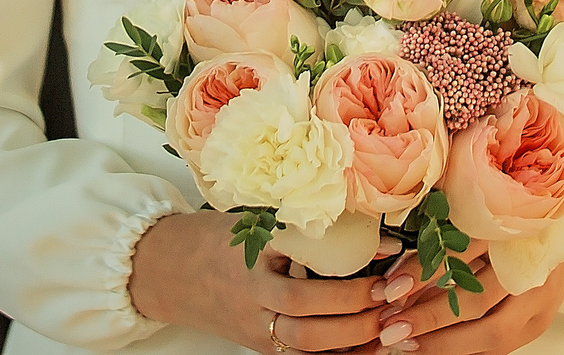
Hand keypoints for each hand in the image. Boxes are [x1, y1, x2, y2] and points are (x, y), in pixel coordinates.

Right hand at [129, 211, 389, 351]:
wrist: (170, 272)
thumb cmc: (216, 238)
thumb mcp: (255, 221)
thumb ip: (305, 228)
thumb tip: (372, 235)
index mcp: (248, 266)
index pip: (301, 279)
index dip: (348, 277)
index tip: (387, 258)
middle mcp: (251, 305)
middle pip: (305, 323)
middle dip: (354, 313)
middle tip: (393, 292)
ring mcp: (256, 332)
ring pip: (306, 349)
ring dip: (352, 339)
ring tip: (389, 321)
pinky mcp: (262, 347)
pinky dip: (338, 354)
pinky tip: (369, 345)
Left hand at [370, 216, 563, 354]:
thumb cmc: (514, 221)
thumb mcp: (484, 215)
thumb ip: (446, 230)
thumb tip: (393, 261)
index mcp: (512, 229)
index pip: (463, 252)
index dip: (425, 270)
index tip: (389, 286)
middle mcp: (530, 266)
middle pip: (478, 300)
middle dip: (430, 317)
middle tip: (391, 328)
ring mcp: (539, 301)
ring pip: (492, 332)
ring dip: (444, 344)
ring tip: (406, 345)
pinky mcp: (539, 325)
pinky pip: (500, 347)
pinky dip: (465, 350)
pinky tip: (434, 350)